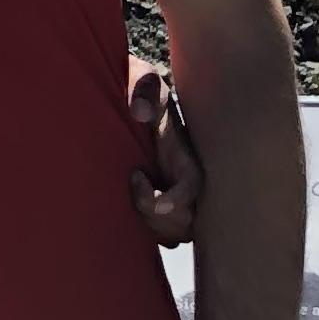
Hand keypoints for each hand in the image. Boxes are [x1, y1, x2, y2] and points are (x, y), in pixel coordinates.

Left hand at [126, 57, 203, 248]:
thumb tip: (138, 111)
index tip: (135, 176)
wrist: (125, 102)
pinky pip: (163, 238)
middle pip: (188, 223)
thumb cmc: (138, 91)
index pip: (194, 188)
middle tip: (130, 184)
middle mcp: (187, 183)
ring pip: (176, 235)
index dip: (173, 197)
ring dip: (150, 226)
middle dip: (158, 218)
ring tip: (127, 194)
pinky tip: (124, 205)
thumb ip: (144, 88)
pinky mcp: (160, 211)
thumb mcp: (143, 80)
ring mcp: (176, 199)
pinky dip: (146, 231)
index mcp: (188, 157)